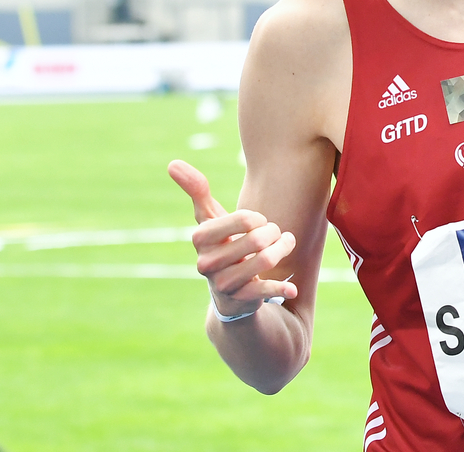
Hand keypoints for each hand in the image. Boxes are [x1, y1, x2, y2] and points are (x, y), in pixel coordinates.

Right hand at [169, 160, 297, 318]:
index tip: (259, 222)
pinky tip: (292, 287)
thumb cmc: (223, 244)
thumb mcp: (209, 218)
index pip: (244, 219)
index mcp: (200, 238)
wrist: (229, 288)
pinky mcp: (240, 299)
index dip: (259, 218)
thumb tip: (172, 163)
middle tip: (277, 235)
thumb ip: (196, 191)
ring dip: (283, 250)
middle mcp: (207, 262)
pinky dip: (281, 287)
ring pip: (265, 259)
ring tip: (284, 247)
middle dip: (276, 233)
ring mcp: (222, 283)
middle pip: (259, 239)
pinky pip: (264, 289)